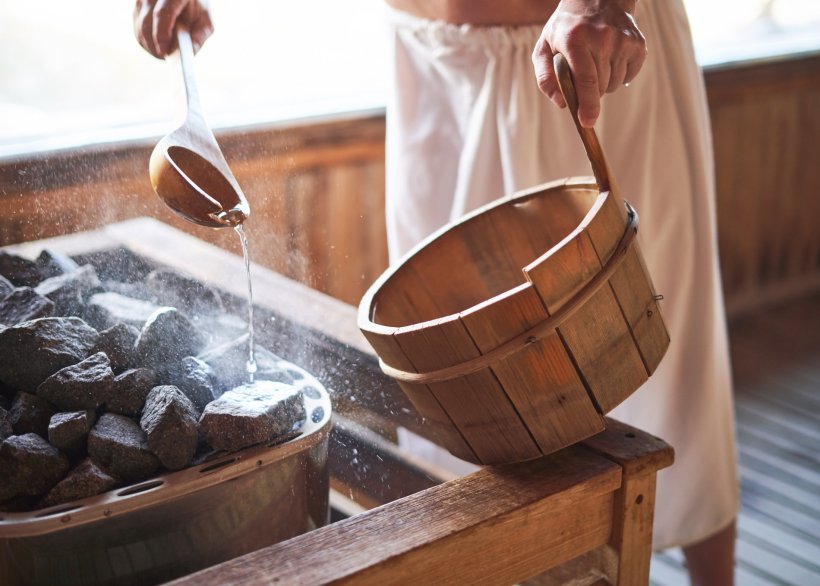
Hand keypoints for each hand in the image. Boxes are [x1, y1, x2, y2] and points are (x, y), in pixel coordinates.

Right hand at [134, 0, 213, 58]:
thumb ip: (199, 37)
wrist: (186, 1)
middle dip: (153, 43)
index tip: (163, 52)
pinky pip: (137, 28)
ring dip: (150, 44)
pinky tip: (158, 45)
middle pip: (146, 20)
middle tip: (163, 56)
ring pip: (139, 26)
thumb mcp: (205, 23)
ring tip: (165, 51)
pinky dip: (146, 41)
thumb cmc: (198, 11)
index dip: (160, 34)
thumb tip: (189, 53)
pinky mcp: (138, 6)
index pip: (162, 13)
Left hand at [532, 0, 645, 126]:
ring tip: (595, 63)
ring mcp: (623, 40)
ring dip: (603, 84)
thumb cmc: (565, 29)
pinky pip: (628, 76)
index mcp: (575, 40)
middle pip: (600, 87)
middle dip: (590, 93)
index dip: (587, 105)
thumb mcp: (544, 47)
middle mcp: (602, 39)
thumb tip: (561, 103)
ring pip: (614, 84)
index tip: (587, 122)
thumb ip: (545, 78)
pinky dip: (619, 75)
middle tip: (582, 76)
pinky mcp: (638, 44)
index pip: (586, 80)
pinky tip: (610, 59)